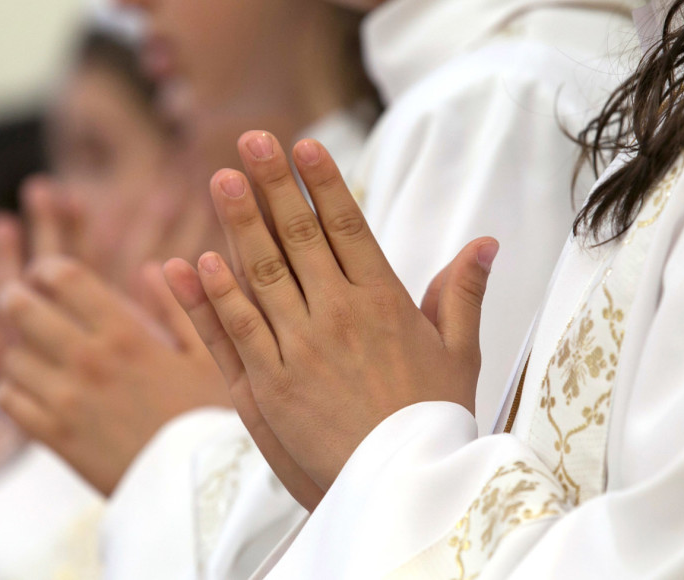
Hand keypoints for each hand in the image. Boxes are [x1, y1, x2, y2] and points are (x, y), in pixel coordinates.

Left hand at [0, 258, 231, 494]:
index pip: (64, 278)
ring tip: (34, 353)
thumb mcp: (208, 355)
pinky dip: (14, 390)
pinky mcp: (55, 438)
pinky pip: (9, 400)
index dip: (47, 269)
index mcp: (126, 334)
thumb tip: (154, 268)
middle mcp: (89, 361)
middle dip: (15, 298)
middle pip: (22, 309)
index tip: (46, 274)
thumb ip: (178, 307)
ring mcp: (67, 401)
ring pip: (11, 356)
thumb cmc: (212, 417)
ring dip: (19, 349)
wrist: (199, 488)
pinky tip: (34, 390)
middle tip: (19, 300)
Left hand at [167, 132, 497, 490]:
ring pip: (263, 274)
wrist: (405, 488)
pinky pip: (239, 331)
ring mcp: (301, 350)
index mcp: (385, 303)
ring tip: (220, 179)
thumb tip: (485, 242)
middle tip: (252, 139)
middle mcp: (340, 317)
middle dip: (274, 184)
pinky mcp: (270, 386)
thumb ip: (461, 294)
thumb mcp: (459, 355)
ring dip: (239, 223)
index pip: (349, 228)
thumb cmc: (434, 421)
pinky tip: (198, 260)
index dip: (324, 184)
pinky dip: (217, 295)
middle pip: (300, 238)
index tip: (304, 147)